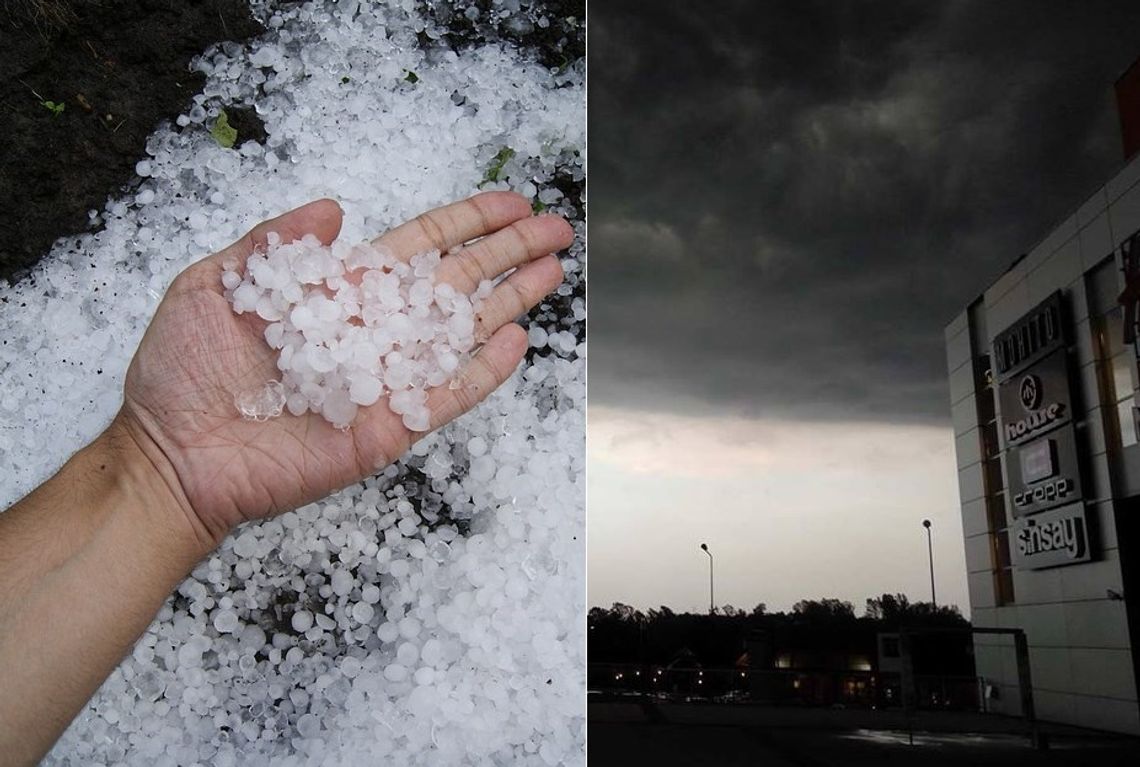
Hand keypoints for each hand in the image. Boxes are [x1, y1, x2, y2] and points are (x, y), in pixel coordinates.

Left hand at [114, 192, 572, 552]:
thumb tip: (333, 205)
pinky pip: (446, 395)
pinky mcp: (389, 427)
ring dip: (510, 301)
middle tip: (557, 228)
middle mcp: (373, 331)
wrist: (170, 455)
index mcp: (339, 292)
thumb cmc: (181, 373)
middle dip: (508, 253)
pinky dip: (483, 372)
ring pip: (462, 333)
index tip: (511, 203)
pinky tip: (517, 342)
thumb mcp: (214, 285)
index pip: (420, 248)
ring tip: (554, 272)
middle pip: (457, 283)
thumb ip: (274, 244)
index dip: (467, 223)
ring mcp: (385, 380)